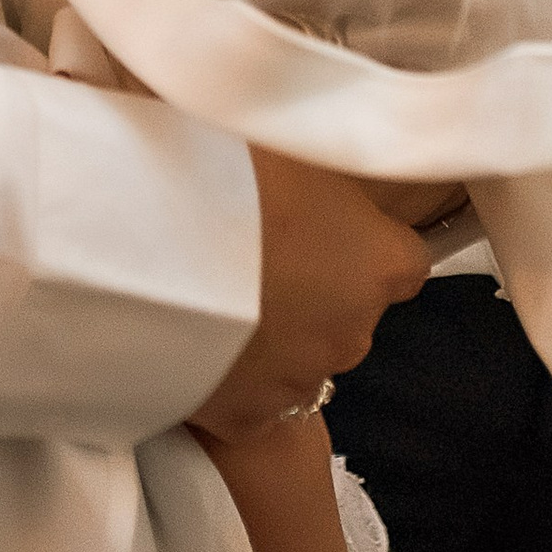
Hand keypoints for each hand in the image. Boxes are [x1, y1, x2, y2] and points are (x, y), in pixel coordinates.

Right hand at [191, 150, 428, 441]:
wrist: (147, 252)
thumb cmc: (222, 178)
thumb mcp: (285, 146)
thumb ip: (315, 161)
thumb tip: (312, 133)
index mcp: (376, 262)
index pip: (404, 261)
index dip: (365, 245)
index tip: (326, 229)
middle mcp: (354, 331)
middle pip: (347, 311)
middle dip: (312, 290)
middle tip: (252, 254)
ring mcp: (302, 381)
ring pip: (299, 358)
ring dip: (272, 335)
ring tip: (215, 297)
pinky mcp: (249, 418)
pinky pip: (249, 399)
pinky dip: (228, 378)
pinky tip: (193, 342)